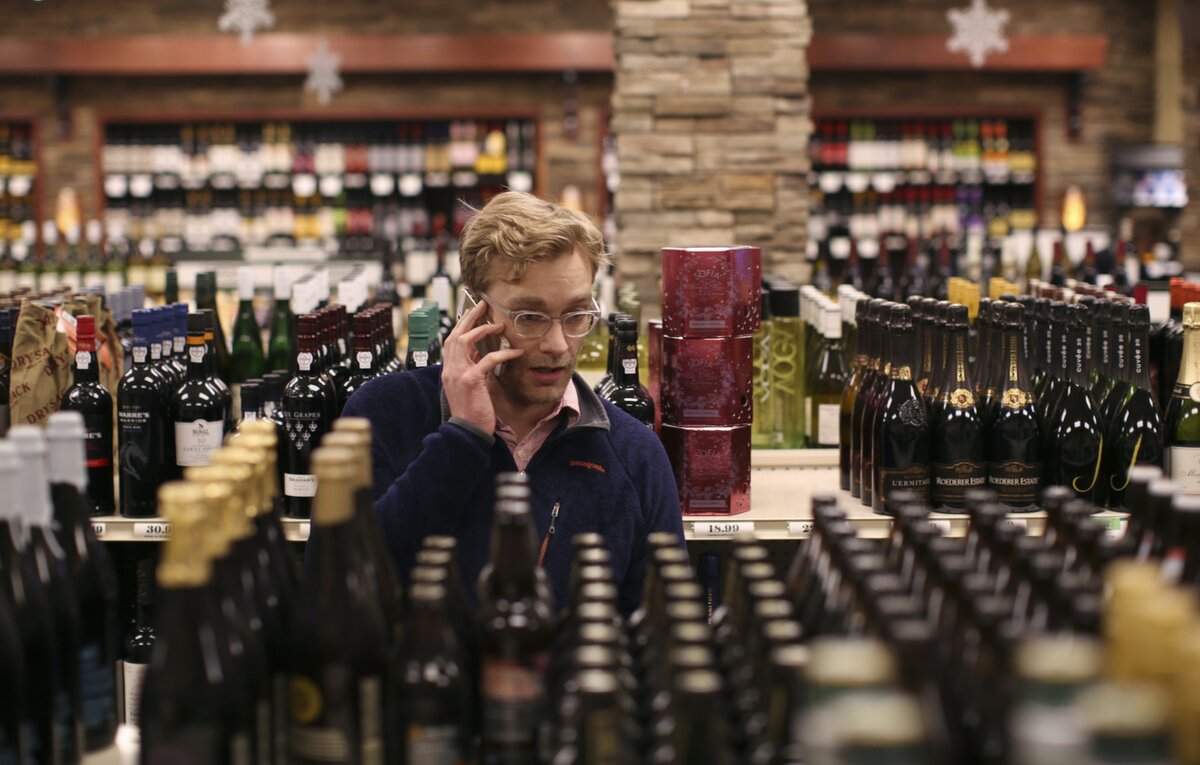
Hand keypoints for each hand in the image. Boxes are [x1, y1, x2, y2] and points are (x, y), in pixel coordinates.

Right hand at [441, 300, 523, 434]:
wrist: (467, 432)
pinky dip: (502, 353)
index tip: (472, 313)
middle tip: (482, 305)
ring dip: (483, 330)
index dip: (462, 325)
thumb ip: (472, 369)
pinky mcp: (471, 380)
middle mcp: (450, 369)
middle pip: (456, 335)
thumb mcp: (469, 387)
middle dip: (469, 318)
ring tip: (499, 325)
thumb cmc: (471, 412)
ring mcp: (458, 373)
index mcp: (449, 370)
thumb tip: (483, 355)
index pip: (451, 340)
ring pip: (466, 341)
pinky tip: (515, 352)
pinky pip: (488, 359)